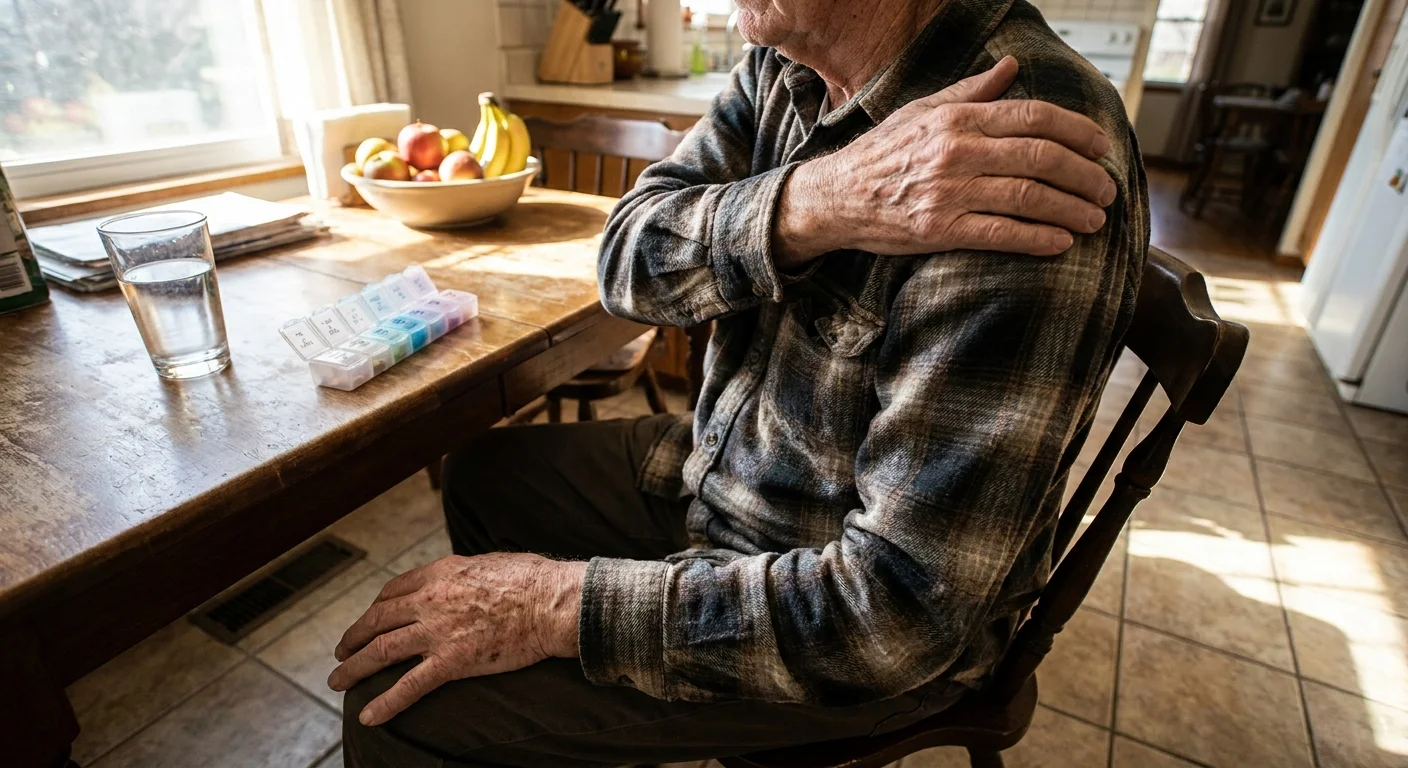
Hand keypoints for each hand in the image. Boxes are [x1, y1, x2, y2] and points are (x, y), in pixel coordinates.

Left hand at [327, 553, 585, 725]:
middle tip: (342, 651)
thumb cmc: (533, 580)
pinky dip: (384, 703)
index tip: (370, 619)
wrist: (553, 602)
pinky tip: (368, 716)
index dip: (375, 608)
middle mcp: (430, 600)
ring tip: (337, 680)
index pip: (393, 591)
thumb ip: (465, 573)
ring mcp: (438, 631)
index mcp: (440, 574)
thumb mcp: (489, 562)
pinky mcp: (452, 661)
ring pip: (381, 650)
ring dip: (353, 667)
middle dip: (354, 637)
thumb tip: (464, 578)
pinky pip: (409, 686)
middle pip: (377, 620)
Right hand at [775, 56, 1116, 266]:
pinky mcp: (940, 229)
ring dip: (1070, 209)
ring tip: (1094, 219)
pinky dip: (1037, 238)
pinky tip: (1060, 242)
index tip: (1102, 146)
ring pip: (1027, 197)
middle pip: (1040, 157)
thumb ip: (972, 92)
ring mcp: (949, 192)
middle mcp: (957, 152)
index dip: (1077, 131)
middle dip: (1083, 174)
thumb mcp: (923, 110)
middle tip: (1107, 188)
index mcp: (957, 119)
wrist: (837, 197)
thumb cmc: (883, 153)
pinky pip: (1000, 234)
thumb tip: (1012, 66)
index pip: (1033, 117)